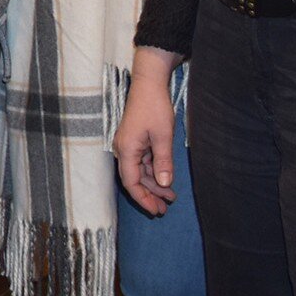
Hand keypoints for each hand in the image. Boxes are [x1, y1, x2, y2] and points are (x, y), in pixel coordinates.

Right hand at [113, 53, 181, 217]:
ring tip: (170, 197)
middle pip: (134, 179)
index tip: (155, 210)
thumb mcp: (163, 136)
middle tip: (165, 209)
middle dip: (150, 194)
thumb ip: (163, 162)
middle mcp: (124, 149)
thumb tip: (165, 184)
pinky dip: (154, 172)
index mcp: (126, 150)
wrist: (149, 84)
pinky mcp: (136, 140)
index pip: (130, 182)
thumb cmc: (154, 107)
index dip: (142, 198)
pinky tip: (166, 179)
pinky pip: (143, 162)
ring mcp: (129, 145)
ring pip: (139, 171)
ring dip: (154, 184)